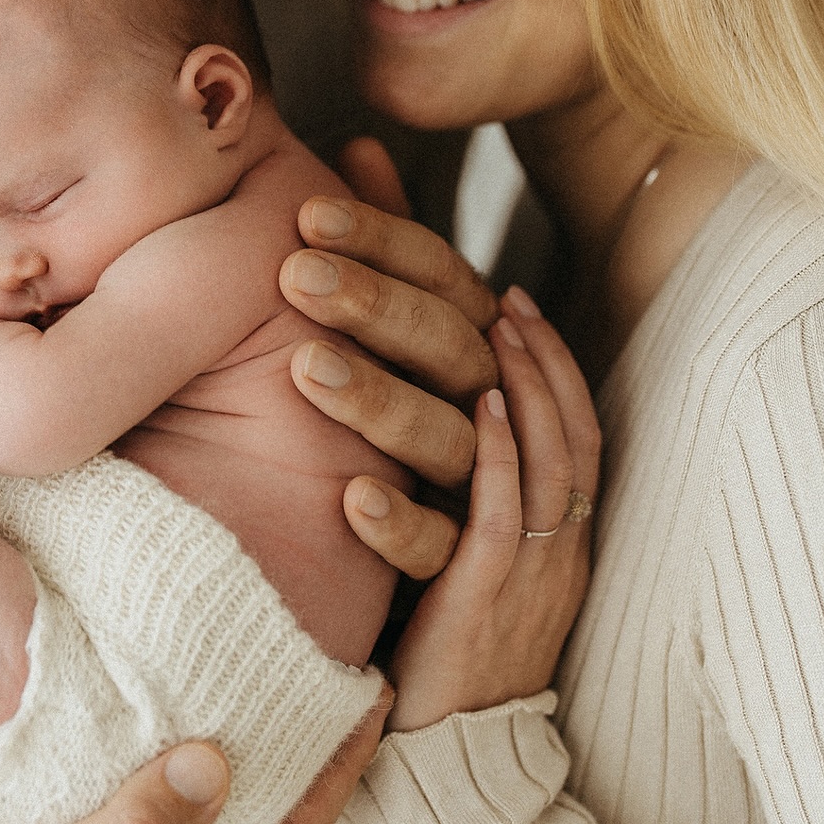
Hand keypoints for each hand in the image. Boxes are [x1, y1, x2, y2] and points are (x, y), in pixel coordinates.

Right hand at [0, 694, 387, 823]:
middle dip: (313, 752)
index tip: (370, 692)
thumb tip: (219, 763)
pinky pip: (170, 792)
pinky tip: (190, 698)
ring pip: (224, 807)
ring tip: (279, 673)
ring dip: (258, 746)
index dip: (338, 769)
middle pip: (268, 821)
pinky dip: (197, 747)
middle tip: (340, 669)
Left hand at [281, 140, 498, 567]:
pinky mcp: (489, 598)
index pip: (460, 292)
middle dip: (384, 309)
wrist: (478, 678)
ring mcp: (518, 519)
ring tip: (306, 365)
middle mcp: (526, 438)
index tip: (314, 204)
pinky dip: (407, 522)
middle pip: (467, 357)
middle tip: (296, 267)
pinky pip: (454, 555)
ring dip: (386, 403)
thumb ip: (395, 269)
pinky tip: (351, 496)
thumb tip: (358, 144)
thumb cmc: (437, 496)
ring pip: (463, 448)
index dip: (394, 245)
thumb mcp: (422, 376)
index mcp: (507, 378)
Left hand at [383, 294, 600, 729]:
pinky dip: (499, 460)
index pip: (577, 436)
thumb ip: (462, 502)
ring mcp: (530, 577)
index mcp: (558, 543)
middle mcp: (557, 552)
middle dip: (541, 359)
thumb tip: (420, 428)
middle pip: (571, 437)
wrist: (450, 759)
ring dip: (522, 389)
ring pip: (547, 466)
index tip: (516, 302)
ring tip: (489, 327)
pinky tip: (477, 412)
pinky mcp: (487, 603)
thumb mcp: (467, 567)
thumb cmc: (442, 652)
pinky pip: (500, 521)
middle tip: (506, 296)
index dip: (554, 367)